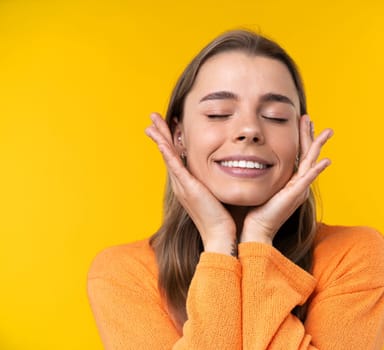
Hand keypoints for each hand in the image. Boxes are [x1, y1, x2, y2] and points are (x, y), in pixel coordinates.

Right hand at [145, 112, 236, 254]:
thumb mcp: (218, 192)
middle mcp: (181, 183)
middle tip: (152, 117)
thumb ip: (218, 180)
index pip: (176, 156)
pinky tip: (161, 142)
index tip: (168, 123)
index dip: (170, 139)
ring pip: (168, 156)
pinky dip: (167, 153)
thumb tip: (231, 166)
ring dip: (160, 138)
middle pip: (167, 153)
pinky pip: (175, 166)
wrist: (222, 235)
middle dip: (160, 134)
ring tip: (151, 123)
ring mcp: (182, 186)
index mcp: (188, 184)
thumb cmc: (224, 218)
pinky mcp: (188, 188)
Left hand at [240, 115, 332, 244]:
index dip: (300, 137)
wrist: (256, 230)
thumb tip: (246, 160)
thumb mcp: (259, 185)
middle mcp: (297, 183)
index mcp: (289, 180)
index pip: (297, 154)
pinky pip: (308, 179)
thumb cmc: (254, 211)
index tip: (300, 122)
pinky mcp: (295, 195)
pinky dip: (317, 170)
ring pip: (311, 162)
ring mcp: (298, 189)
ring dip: (317, 146)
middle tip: (309, 117)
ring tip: (326, 132)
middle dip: (309, 135)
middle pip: (306, 154)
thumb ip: (258, 172)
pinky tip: (326, 161)